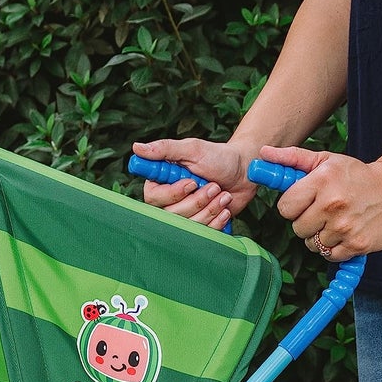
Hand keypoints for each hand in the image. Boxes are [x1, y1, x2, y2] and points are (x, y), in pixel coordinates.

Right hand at [131, 137, 258, 226]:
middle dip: (197, 201)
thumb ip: (165, 149)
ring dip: (210, 209)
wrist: (244, 172)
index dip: (173, 194)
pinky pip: (204, 233)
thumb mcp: (192, 149)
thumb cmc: (219, 157)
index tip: (191, 183)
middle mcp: (170, 201)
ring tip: (222, 193)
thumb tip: (136, 148)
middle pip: (172, 215)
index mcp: (163, 181)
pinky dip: (217, 220)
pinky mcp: (201, 226)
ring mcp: (186, 216)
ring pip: (189, 225)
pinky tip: (225, 207)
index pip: (153, 198)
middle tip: (214, 186)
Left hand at [259, 145, 381, 260]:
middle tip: (325, 211)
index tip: (306, 201)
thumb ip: (293, 159)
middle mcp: (333, 204)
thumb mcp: (327, 161)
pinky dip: (334, 248)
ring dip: (321, 236)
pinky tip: (346, 233)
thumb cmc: (356, 175)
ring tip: (339, 221)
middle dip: (307, 222)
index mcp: (322, 181)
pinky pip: (329, 255)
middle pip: (297, 228)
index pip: (285, 207)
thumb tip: (263, 153)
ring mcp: (345, 227)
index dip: (294, 206)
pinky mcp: (356, 245)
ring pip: (312, 244)